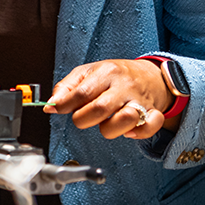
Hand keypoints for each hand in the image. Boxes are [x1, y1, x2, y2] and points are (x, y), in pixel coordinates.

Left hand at [43, 59, 175, 139]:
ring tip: (107, 123)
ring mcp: (140, 100)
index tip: (57, 109)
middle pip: (100, 108)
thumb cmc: (115, 75)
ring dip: (111, 129)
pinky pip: (150, 126)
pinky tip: (129, 131)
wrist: (150, 74)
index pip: (82, 92)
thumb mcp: (88, 72)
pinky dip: (139, 133)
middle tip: (83, 118)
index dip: (65, 105)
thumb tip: (51, 105)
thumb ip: (67, 87)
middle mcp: (124, 86)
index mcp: (107, 73)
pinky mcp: (153, 112)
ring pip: (126, 119)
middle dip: (84, 120)